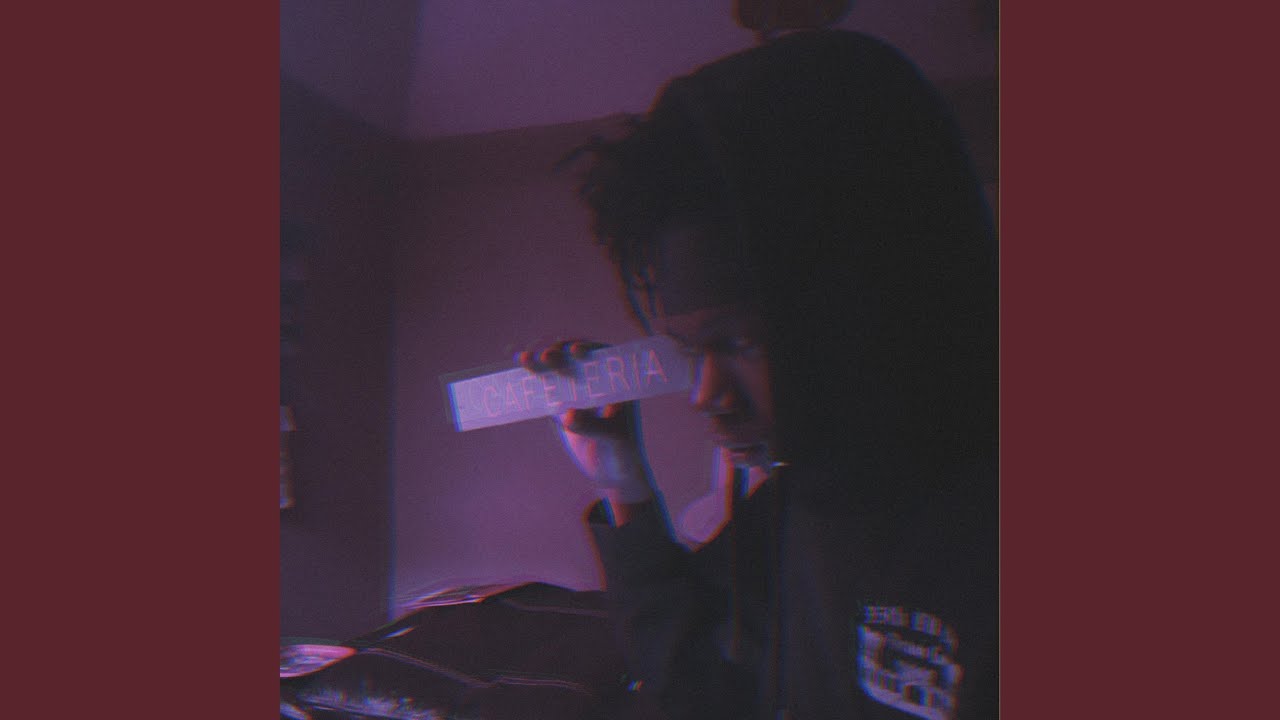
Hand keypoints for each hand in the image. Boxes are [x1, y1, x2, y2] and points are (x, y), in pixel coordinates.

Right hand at [519, 340, 655, 502]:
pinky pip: (543, 389)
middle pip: (572, 359)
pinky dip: (529, 380)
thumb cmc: (622, 451)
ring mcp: (575, 390)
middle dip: (557, 354)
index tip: (575, 351)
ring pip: (554, 371)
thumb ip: (591, 426)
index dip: (587, 348)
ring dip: (538, 363)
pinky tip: (514, 370)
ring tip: (523, 359)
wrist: (610, 470)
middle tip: (543, 357)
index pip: (601, 356)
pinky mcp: (559, 404)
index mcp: (615, 381)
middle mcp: (594, 380)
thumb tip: (569, 414)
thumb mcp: (611, 438)